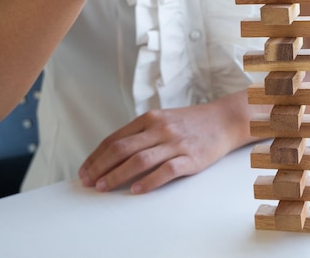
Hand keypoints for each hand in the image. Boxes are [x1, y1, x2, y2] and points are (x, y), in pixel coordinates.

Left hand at [78, 101, 241, 193]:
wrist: (225, 120)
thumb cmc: (192, 123)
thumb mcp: (164, 119)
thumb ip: (141, 133)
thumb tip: (113, 153)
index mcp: (150, 118)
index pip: (115, 139)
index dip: (96, 156)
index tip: (85, 171)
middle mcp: (160, 129)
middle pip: (122, 149)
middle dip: (100, 167)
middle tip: (88, 182)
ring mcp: (175, 143)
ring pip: (139, 160)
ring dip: (117, 175)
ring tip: (104, 187)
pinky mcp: (190, 158)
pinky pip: (166, 171)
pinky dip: (148, 181)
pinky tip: (136, 190)